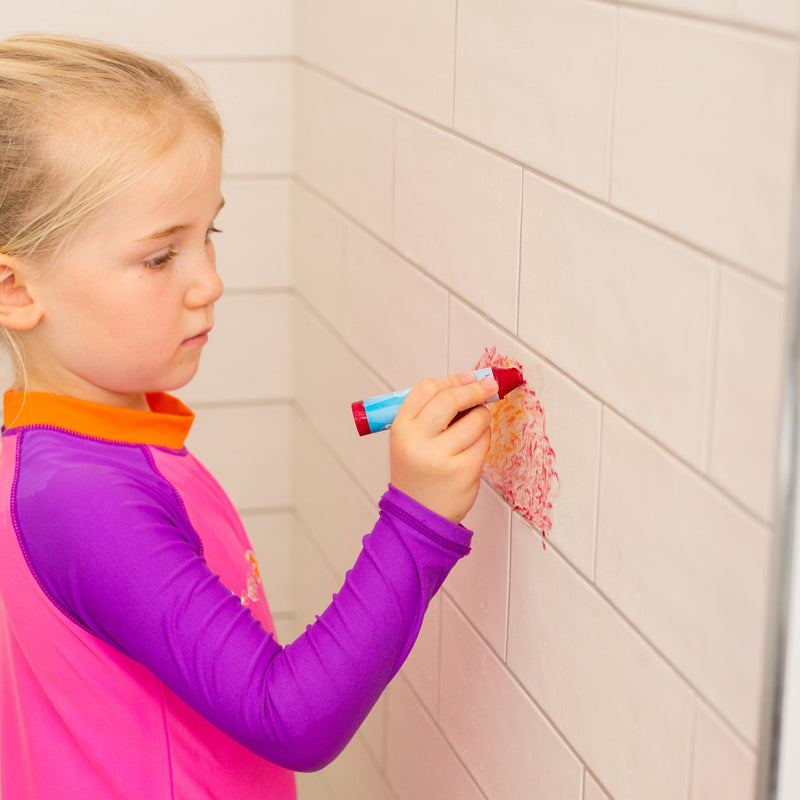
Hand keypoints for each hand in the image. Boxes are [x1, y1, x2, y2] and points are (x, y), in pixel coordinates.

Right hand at [389, 372, 495, 523]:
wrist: (419, 514)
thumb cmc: (417, 473)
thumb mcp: (409, 440)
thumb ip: (430, 413)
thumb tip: (468, 384)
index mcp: (402, 428)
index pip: (427, 389)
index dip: (452, 379)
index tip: (469, 377)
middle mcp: (418, 441)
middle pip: (451, 399)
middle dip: (475, 389)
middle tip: (488, 386)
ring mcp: (441, 456)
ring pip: (475, 419)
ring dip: (482, 416)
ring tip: (475, 426)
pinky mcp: (464, 470)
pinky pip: (484, 441)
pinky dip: (484, 438)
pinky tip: (474, 447)